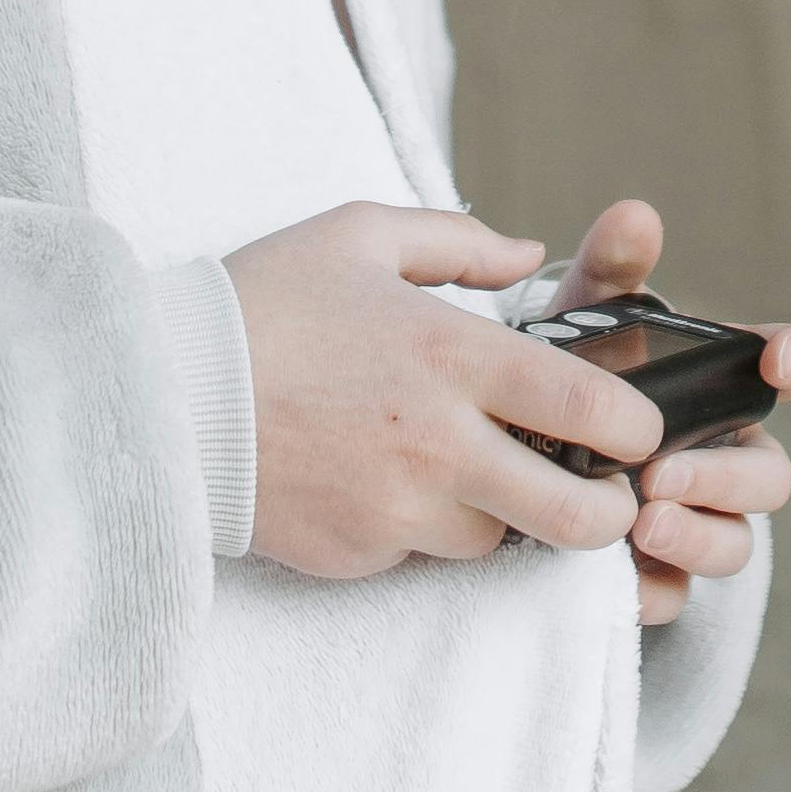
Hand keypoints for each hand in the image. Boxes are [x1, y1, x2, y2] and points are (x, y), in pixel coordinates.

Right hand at [224, 203, 660, 582]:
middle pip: (573, 516)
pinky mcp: (356, 555)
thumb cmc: (261, 303)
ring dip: (503, 515)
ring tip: (468, 468)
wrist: (154, 395)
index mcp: (452, 358)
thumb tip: (530, 252)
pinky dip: (424, 529)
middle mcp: (438, 445)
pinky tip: (388, 484)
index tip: (636, 426)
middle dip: (609, 514)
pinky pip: (420, 556)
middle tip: (604, 494)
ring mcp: (396, 511)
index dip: (636, 426)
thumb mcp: (360, 235)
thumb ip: (459, 241)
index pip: (588, 408)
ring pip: (498, 541)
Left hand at [557, 196, 790, 626]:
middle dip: (727, 476)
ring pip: (735, 545)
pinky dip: (654, 587)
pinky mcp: (657, 575)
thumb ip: (613, 270)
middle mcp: (727, 456)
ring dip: (697, 535)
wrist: (519, 449)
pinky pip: (675, 596)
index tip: (779, 355)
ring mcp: (698, 521)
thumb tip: (635, 215)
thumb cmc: (575, 374)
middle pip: (771, 478)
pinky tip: (620, 576)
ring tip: (640, 520)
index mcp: (727, 386)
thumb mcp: (585, 320)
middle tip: (662, 472)